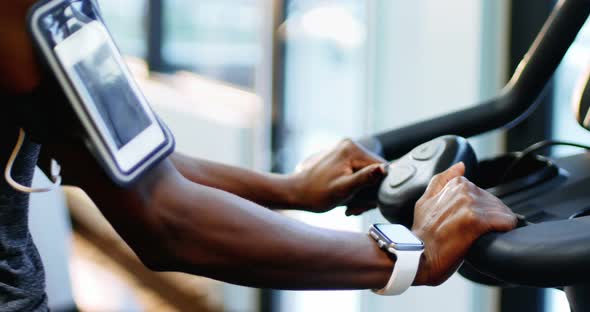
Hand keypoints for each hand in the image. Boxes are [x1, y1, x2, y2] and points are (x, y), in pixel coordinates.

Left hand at [292, 139, 386, 213]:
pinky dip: (356, 190)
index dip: (378, 189)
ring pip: (368, 176)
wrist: (295, 193)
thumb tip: (383, 169)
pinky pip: (359, 175)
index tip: (365, 204)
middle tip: (354, 209)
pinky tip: (347, 201)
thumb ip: (365, 179)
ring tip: (349, 207)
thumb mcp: (343, 189)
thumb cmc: (316, 194)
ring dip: (362, 195)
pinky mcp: (343, 159)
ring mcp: (346, 151)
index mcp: (352, 149)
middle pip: (375, 173)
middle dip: (368, 194)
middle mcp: (351, 145)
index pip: (382, 168)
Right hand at [411, 162, 516, 285]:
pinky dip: (505, 230)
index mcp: (454, 184)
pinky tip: (495, 237)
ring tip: (482, 237)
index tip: (471, 223)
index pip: (484, 193)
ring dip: (498, 225)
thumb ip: (442, 181)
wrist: (419, 256)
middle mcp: (463, 191)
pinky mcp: (476, 221)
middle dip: (490, 218)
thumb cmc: (423, 234)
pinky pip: (506, 221)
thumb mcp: (425, 201)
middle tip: (474, 234)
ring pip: (501, 211)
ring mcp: (469, 204)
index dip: (481, 210)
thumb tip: (461, 166)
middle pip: (495, 202)